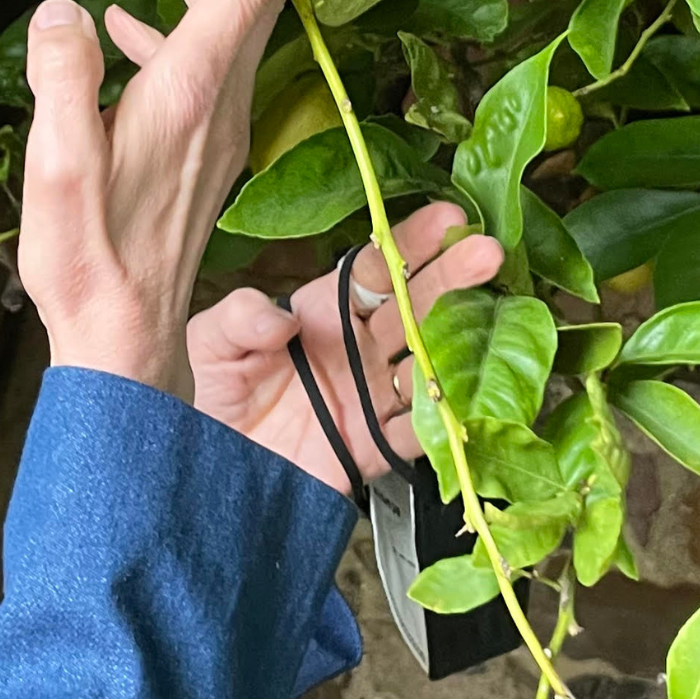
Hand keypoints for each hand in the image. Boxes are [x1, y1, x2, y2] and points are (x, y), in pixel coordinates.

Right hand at [16, 0, 290, 392]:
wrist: (124, 334)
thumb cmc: (88, 256)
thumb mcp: (59, 162)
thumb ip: (63, 77)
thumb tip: (65, 9)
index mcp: (192, 90)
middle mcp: (219, 103)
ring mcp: (217, 131)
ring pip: (229, 32)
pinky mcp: (202, 154)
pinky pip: (206, 69)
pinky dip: (178, 31)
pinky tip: (124, 32)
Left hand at [188, 202, 505, 494]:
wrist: (215, 479)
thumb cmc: (213, 403)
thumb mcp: (208, 346)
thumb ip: (238, 318)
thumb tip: (281, 319)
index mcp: (321, 314)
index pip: (374, 268)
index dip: (409, 243)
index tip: (445, 219)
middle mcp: (356, 349)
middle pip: (414, 304)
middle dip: (451, 275)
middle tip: (486, 251)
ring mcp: (371, 396)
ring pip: (429, 359)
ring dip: (461, 339)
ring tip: (491, 316)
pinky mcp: (375, 446)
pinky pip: (421, 430)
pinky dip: (446, 416)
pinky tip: (469, 394)